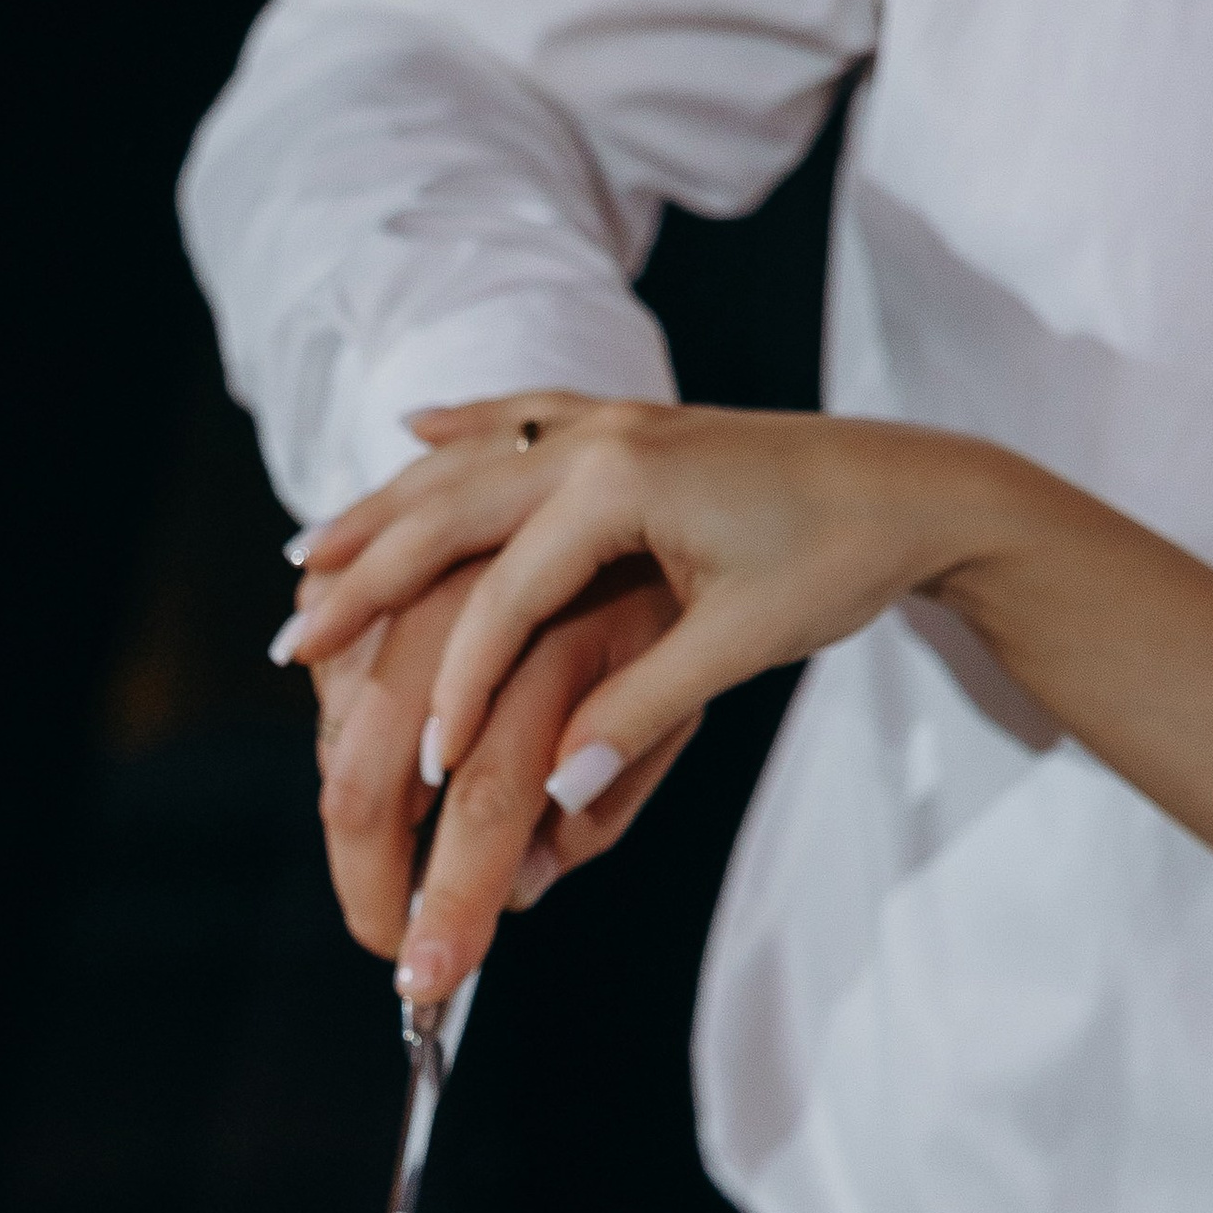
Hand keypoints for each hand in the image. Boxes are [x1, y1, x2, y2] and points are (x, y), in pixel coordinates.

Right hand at [288, 393, 1006, 984]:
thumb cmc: (840, 560)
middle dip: (364, 580)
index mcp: (622, 487)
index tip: (421, 766)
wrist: (919, 484)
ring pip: (466, 464)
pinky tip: (411, 429)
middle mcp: (600, 439)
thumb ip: (640, 713)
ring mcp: (609, 422)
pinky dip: (462, 430)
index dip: (454, 687)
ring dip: (384, 509)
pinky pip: (518, 418)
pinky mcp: (629, 422)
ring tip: (310, 556)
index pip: (503, 597)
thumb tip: (555, 794)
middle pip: (448, 513)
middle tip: (294, 642)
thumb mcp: (742, 645)